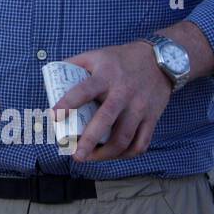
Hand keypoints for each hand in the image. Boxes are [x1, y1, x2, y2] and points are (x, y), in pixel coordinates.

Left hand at [52, 41, 172, 162]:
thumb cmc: (121, 59)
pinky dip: (127, 154)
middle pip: (105, 120)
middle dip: (89, 141)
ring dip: (106, 154)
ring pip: (124, 138)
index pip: (83, 90)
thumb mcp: (96, 55)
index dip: (67, 103)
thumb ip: (74, 64)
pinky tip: (114, 155)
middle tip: (76, 155)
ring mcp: (139, 107)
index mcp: (105, 76)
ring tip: (90, 158)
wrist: (161, 60)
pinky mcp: (152, 118)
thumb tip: (52, 77)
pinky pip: (141, 143)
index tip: (54, 116)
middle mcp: (123, 93)